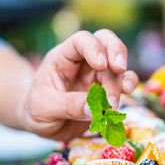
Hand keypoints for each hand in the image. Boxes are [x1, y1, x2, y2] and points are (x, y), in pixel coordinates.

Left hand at [21, 29, 138, 140]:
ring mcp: (97, 77)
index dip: (94, 47)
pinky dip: (127, 89)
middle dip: (116, 53)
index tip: (101, 65)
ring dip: (121, 82)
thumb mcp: (43, 108)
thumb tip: (95, 109)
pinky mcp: (106, 92)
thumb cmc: (37, 108)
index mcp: (63, 58)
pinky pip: (122, 85)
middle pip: (106, 43)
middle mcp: (83, 63)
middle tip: (119, 69)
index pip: (80, 41)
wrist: (42, 123)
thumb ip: (68, 106)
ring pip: (118, 68)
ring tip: (113, 105)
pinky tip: (124, 99)